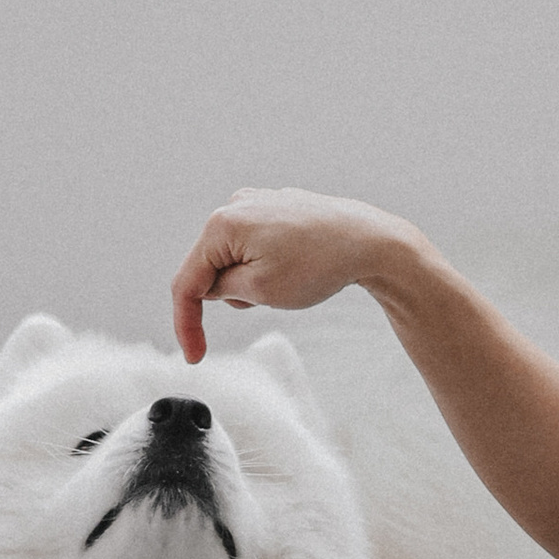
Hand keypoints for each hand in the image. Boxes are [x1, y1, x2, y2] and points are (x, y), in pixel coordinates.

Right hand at [169, 188, 424, 359]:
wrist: (372, 243)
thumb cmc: (322, 262)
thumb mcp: (260, 290)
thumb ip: (222, 291)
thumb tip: (212, 287)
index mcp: (223, 223)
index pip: (186, 282)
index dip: (186, 324)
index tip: (194, 354)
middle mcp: (236, 206)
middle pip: (210, 267)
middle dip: (231, 294)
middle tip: (267, 300)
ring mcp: (258, 204)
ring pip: (233, 259)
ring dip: (250, 281)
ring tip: (288, 280)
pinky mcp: (277, 208)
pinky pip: (255, 247)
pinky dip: (265, 266)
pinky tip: (294, 267)